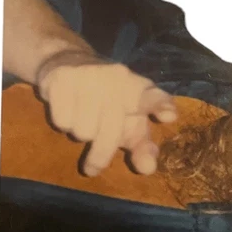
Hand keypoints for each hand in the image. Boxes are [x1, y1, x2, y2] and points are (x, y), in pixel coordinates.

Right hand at [36, 52, 177, 175]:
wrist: (68, 62)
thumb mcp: (129, 123)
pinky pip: (63, 121)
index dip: (161, 106)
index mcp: (138, 90)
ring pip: (83, 131)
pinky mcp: (62, 77)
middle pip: (110, 133)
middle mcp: (118, 77)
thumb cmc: (107, 102)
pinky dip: (63, 122)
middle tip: (93, 168)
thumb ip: (142, 147)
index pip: (152, 98)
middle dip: (101, 155)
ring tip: (82, 116)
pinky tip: (67, 106)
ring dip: (80, 133)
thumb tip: (148, 168)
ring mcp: (89, 75)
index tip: (169, 116)